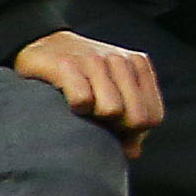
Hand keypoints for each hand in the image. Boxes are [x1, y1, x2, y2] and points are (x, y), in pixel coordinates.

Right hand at [14, 28, 162, 146]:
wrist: (41, 42)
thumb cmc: (81, 76)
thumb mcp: (111, 91)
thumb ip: (128, 120)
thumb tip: (134, 152)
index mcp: (138, 66)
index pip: (153, 116)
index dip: (135, 132)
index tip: (114, 129)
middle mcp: (121, 61)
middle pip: (137, 118)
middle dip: (118, 128)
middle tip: (96, 120)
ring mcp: (96, 61)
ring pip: (112, 110)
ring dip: (94, 118)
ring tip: (82, 108)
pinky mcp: (68, 64)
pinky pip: (83, 100)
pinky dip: (75, 108)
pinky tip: (67, 101)